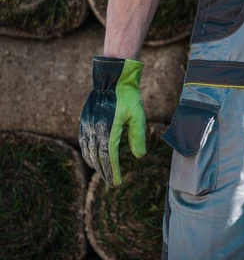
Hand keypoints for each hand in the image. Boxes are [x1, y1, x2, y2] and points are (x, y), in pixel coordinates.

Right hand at [79, 56, 146, 186]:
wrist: (112, 79)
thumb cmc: (127, 97)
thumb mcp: (137, 115)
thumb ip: (137, 136)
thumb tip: (140, 156)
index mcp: (109, 129)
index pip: (110, 156)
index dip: (112, 171)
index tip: (117, 182)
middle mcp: (95, 128)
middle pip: (98, 156)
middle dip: (104, 171)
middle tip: (111, 183)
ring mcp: (88, 124)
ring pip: (88, 150)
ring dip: (95, 163)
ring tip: (103, 172)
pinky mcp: (85, 120)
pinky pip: (83, 141)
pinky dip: (87, 152)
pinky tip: (92, 157)